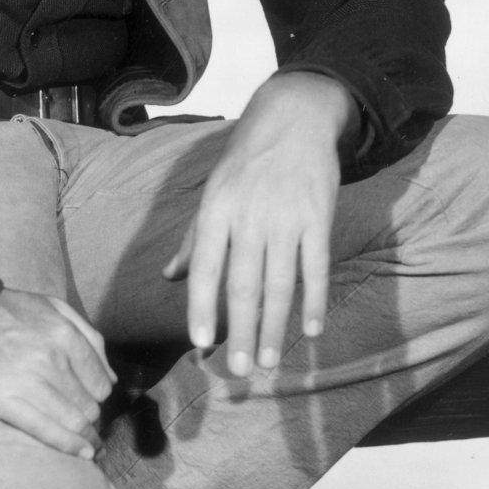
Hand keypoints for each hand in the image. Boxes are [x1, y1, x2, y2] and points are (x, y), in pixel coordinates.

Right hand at [0, 288, 116, 459]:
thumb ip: (87, 336)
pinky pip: (45, 430)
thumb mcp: (51, 306)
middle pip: (88, 406)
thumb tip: (112, 376)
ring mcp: (27, 383)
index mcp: (65, 336)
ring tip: (90, 445)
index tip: (92, 403)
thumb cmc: (3, 310)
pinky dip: (68, 446)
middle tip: (87, 425)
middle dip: (90, 418)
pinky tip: (81, 453)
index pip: (100, 383)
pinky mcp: (2, 402)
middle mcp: (51, 360)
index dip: (98, 397)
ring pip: (72, 421)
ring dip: (84, 436)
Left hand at [162, 72, 356, 376]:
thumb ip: (194, 238)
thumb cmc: (246, 160)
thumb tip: (170, 277)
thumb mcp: (212, 190)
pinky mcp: (318, 217)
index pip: (206, 266)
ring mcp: (286, 217)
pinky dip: (315, 300)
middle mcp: (249, 216)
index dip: (202, 306)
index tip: (199, 342)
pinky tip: (311, 331)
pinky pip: (316, 267)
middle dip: (241, 331)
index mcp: (216, 210)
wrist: (294, 117)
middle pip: (243, 284)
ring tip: (270, 362)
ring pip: (280, 283)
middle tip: (240, 371)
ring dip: (275, 327)